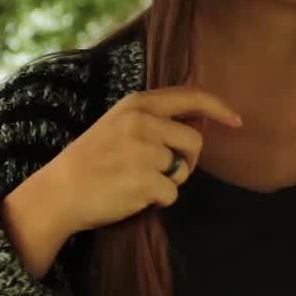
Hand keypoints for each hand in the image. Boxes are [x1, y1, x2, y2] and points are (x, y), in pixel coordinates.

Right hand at [43, 85, 243, 234]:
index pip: (191, 95)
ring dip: (170, 180)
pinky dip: (158, 200)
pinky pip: (172, 193)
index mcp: (137, 103)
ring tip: (138, 180)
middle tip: (162, 169)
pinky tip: (132, 196)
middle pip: (195, 140)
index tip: (236, 120)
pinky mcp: (144, 182)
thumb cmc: (92, 159)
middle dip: (188, 159)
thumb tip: (203, 118)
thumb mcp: (121, 124)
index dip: (219, 107)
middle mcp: (142, 123)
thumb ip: (159, 118)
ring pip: (184, 169)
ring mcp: (143, 152)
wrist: (58, 192)